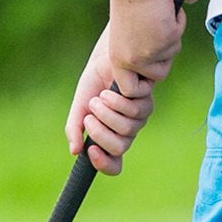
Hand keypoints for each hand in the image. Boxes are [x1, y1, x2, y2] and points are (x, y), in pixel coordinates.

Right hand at [66, 27, 154, 175]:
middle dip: (101, 133)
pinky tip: (110, 90)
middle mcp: (127, 130)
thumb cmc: (94, 82)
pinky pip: (135, 111)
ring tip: (98, 98)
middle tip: (89, 116)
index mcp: (111, 136)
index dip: (104, 164)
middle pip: (119, 148)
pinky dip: (117, 101)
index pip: (114, 164)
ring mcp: (139, 117)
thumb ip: (75, 128)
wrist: (106, 57)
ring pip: (127, 130)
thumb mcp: (80, 106)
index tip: (90, 151)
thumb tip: (74, 151)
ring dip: (108, 114)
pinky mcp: (146, 101)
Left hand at [108, 0, 186, 93]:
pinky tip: (166, 10)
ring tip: (158, 18)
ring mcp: (150, 51)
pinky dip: (177, 22)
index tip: (149, 68)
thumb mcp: (127, 36)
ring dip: (171, 39)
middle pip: (159, 75)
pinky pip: (178, 36)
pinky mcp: (166, 39)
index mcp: (119, 60)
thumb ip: (136, 54)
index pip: (130, 90)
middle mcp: (133, 60)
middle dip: (164, 58)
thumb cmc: (130, 2)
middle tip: (159, 36)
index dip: (143, 84)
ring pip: (172, 56)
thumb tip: (153, 68)